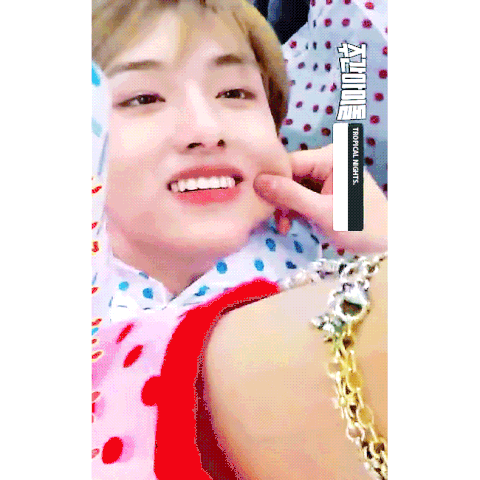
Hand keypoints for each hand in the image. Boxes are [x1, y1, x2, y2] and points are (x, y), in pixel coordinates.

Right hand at [254, 144, 386, 253]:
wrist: (388, 243)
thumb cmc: (360, 226)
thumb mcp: (323, 212)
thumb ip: (290, 195)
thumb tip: (257, 181)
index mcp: (331, 157)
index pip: (289, 163)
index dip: (273, 183)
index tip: (264, 207)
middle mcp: (329, 159)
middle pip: (290, 174)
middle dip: (281, 199)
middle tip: (278, 223)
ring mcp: (328, 173)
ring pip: (293, 185)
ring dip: (286, 207)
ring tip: (285, 227)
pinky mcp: (327, 187)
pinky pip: (302, 193)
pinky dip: (295, 208)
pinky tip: (291, 224)